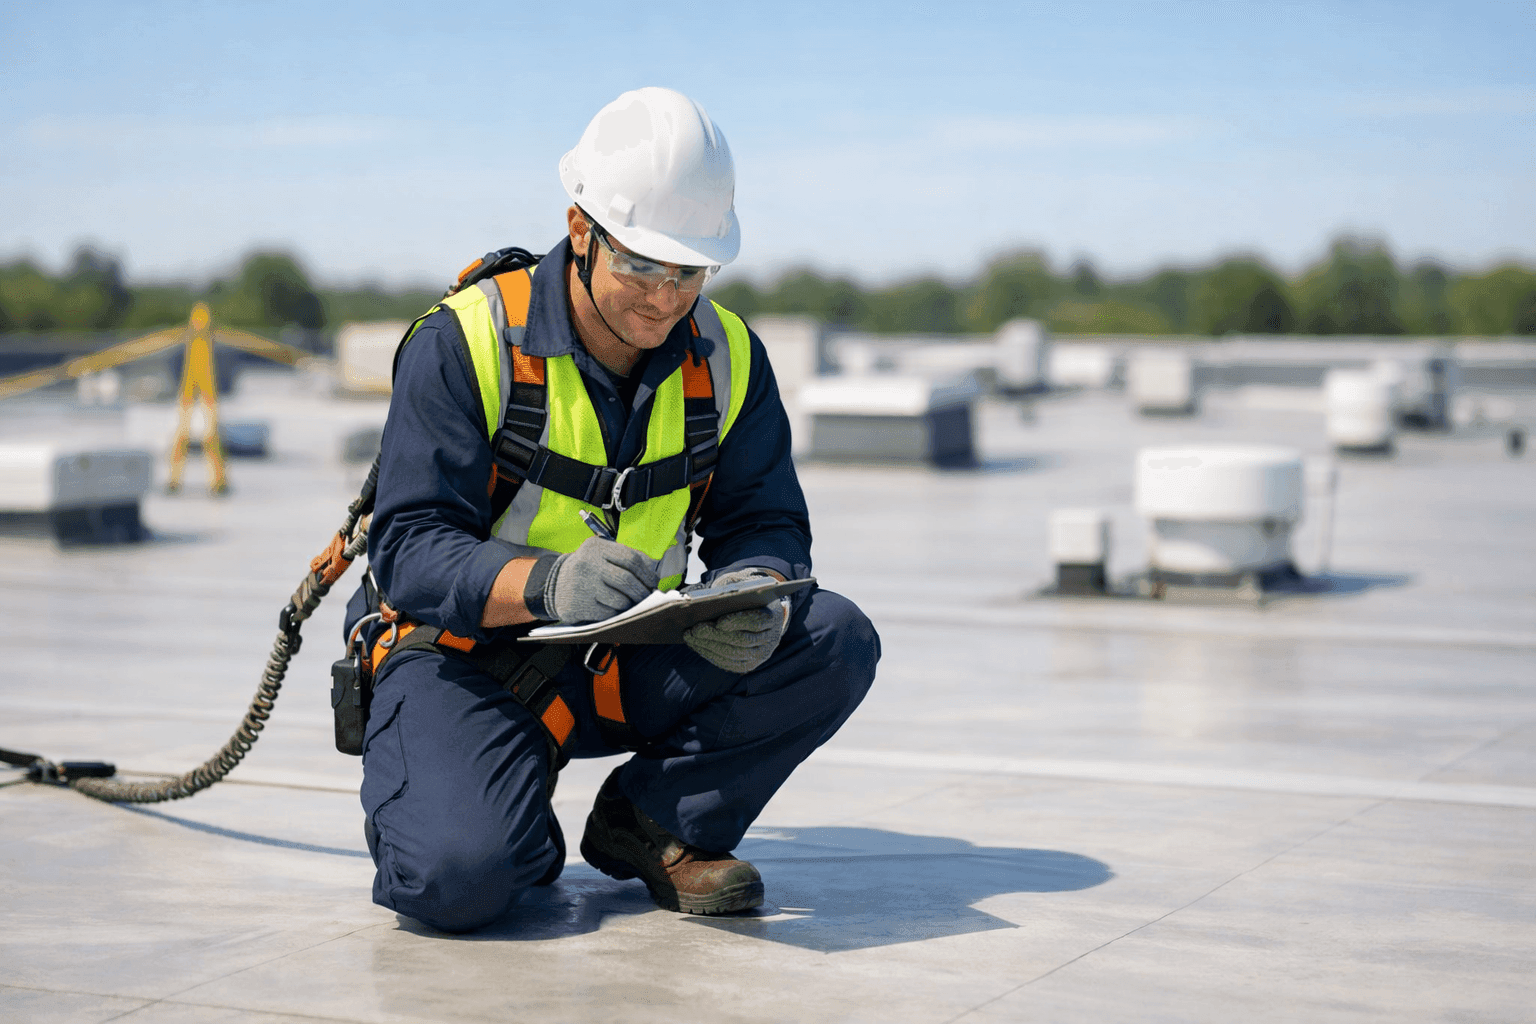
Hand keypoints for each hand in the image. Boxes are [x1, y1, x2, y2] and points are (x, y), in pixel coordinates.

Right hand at [545, 537, 659, 623]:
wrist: (553, 584)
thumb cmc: (586, 570)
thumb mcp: (600, 555)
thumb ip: (624, 557)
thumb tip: (653, 570)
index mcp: (596, 548)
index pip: (631, 559)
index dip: (647, 573)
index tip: (654, 582)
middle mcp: (587, 564)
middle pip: (627, 580)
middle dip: (642, 592)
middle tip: (648, 597)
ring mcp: (582, 585)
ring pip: (619, 600)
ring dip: (631, 605)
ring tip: (632, 604)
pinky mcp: (578, 605)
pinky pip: (608, 613)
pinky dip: (616, 614)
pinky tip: (615, 610)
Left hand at [683, 568, 788, 672]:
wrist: (764, 618)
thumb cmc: (750, 601)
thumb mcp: (747, 592)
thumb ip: (734, 592)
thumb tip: (710, 598)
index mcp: (772, 617)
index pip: (756, 622)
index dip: (738, 622)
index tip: (719, 622)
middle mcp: (770, 639)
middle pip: (742, 640)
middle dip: (716, 635)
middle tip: (695, 629)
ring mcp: (760, 654)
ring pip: (734, 654)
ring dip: (709, 646)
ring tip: (690, 637)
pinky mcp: (749, 664)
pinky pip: (729, 663)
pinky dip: (711, 655)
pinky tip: (697, 646)